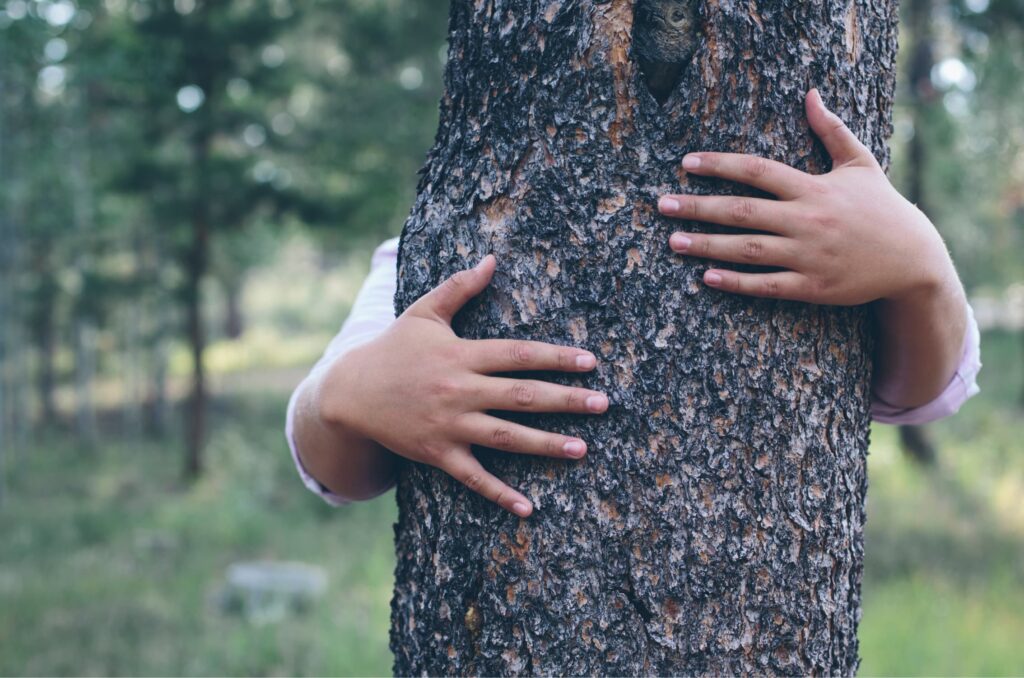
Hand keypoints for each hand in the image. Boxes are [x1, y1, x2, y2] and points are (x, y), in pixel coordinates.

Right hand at [318, 255, 608, 517]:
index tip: (590, 362)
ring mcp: (449, 426)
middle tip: (604, 404)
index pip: (518, 355)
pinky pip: (474, 478)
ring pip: (506, 437)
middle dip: (566, 400)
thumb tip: (492, 259)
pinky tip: (529, 508)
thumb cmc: (393, 349)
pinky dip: (500, 495)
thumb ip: (459, 287)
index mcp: (461, 354)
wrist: (349, 393)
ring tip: (582, 448)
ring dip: (546, 444)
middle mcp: (460, 391)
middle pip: (522, 396)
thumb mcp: (423, 312)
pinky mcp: (438, 454)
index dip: (556, 357)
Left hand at [657, 88, 953, 305]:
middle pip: (742, 211)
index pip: (757, 171)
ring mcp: (808, 256)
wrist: (914, 260)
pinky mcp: (812, 287)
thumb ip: (831, 130)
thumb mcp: (860, 163)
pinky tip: (706, 278)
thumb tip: (810, 94)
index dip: (720, 166)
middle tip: (662, 204)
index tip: (686, 164)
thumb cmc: (881, 208)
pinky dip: (735, 283)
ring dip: (707, 245)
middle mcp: (807, 221)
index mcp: (813, 188)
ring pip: (747, 250)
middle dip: (699, 207)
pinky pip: (766, 285)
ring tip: (674, 240)